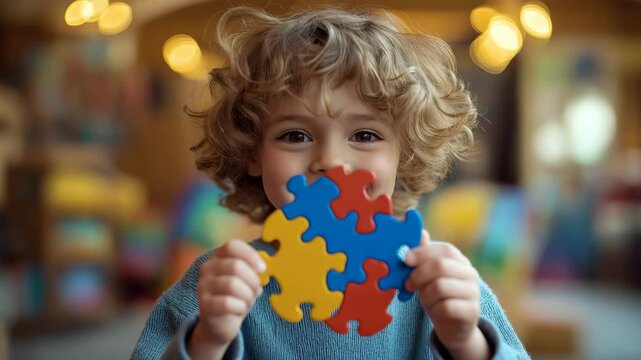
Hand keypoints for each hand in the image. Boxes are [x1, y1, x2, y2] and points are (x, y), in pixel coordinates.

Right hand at [188, 239, 265, 359]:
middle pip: (235, 266)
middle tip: (257, 289)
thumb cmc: (237, 297)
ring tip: (248, 300)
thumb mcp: (247, 280)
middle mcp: (208, 268)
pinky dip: (240, 306)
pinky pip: (226, 303)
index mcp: (219, 257)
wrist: (220, 323)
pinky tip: (240, 309)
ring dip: (247, 294)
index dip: (250, 255)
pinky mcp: (204, 304)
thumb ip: (254, 271)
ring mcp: (203, 286)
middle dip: (252, 279)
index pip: (232, 246)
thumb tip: (263, 268)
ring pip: (231, 284)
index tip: (262, 268)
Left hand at [405, 231, 489, 359]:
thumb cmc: (437, 296)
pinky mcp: (471, 311)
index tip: (405, 260)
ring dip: (425, 295)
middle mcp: (470, 273)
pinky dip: (434, 309)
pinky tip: (435, 311)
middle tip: (407, 284)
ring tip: (425, 300)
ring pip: (440, 287)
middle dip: (418, 274)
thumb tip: (421, 232)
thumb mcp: (428, 275)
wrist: (453, 326)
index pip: (444, 249)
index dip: (422, 253)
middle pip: (441, 266)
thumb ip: (424, 256)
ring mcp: (473, 292)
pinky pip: (446, 307)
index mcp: (459, 260)